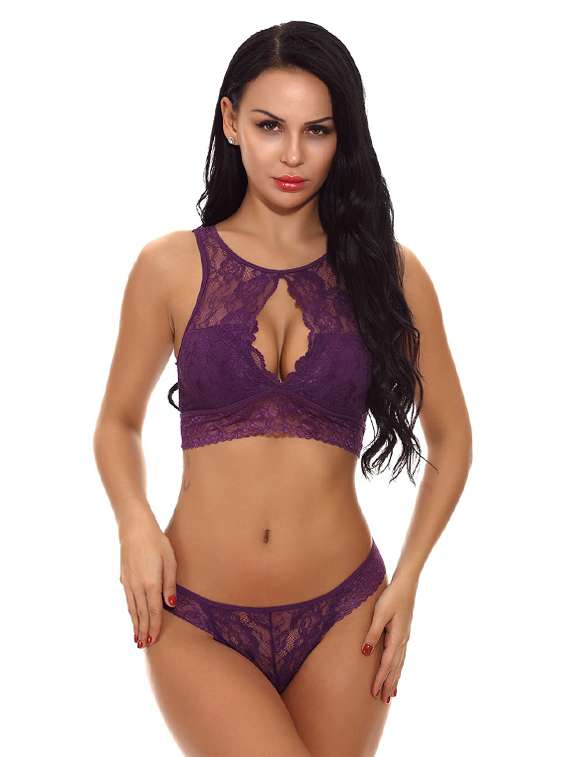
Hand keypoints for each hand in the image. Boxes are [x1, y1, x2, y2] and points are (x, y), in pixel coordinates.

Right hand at [119, 517, 177, 648]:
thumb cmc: (156, 542)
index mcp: (150, 584)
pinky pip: (128, 600)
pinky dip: (130, 611)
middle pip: (141, 614)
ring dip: (135, 624)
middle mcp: (137, 587)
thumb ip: (170, 584)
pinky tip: (132, 616)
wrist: (134, 529)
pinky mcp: (124, 578)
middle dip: (143, 631)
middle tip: (144, 645)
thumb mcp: (170, 561)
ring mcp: (128, 583)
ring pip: (132, 609)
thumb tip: (171, 605)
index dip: (154, 627)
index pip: (154, 612)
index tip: (154, 640)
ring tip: (137, 638)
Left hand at [361, 574, 417, 702]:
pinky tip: (397, 670)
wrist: (406, 584)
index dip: (380, 679)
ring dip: (395, 678)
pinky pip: (401, 656)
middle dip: (389, 684)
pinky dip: (398, 667)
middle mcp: (403, 640)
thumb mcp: (380, 614)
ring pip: (399, 663)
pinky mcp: (404, 633)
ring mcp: (405, 637)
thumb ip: (373, 633)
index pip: (387, 664)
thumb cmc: (391, 597)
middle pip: (395, 668)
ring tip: (392, 694)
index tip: (375, 693)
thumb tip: (365, 652)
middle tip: (384, 700)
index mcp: (397, 637)